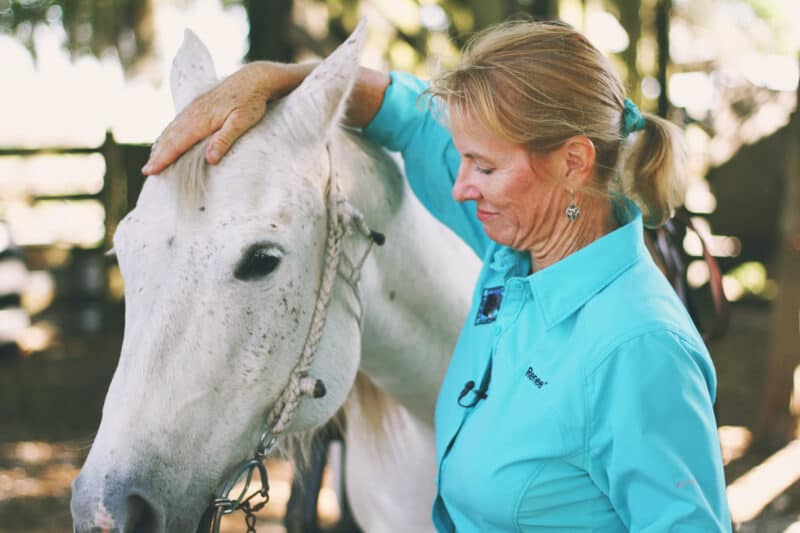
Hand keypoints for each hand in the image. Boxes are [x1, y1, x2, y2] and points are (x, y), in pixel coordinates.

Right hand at [142, 62, 273, 175]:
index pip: (178, 143)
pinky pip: (178, 122)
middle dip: (158, 155)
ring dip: (161, 145)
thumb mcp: (242, 122)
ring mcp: (194, 108)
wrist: (253, 78)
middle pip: (171, 137)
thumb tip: (210, 159)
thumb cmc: (251, 102)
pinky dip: (168, 134)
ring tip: (153, 161)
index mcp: (202, 119)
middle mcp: (193, 113)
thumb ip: (225, 139)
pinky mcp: (198, 106)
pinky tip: (166, 141)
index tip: (151, 170)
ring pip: (172, 129)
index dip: (164, 158)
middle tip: (147, 171)